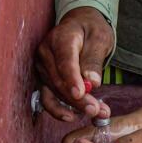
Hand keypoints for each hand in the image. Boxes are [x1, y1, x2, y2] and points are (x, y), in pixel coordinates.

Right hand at [35, 7, 114, 121]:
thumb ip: (94, 60)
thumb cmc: (90, 30)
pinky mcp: (42, 78)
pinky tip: (70, 117)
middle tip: (98, 110)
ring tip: (97, 113)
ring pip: (55, 91)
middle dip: (79, 99)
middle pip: (60, 80)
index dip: (72, 79)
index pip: (65, 61)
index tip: (81, 93)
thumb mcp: (100, 38)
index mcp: (61, 38)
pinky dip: (57, 109)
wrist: (79, 25)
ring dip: (74, 106)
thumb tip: (92, 82)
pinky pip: (47, 97)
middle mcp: (46, 52)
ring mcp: (41, 66)